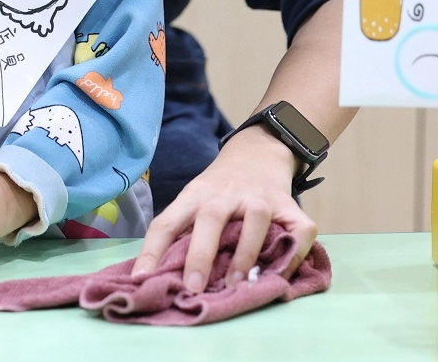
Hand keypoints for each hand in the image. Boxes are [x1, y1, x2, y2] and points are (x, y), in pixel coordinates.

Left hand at [132, 126, 315, 292]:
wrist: (258, 151)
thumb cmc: (219, 189)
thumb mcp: (194, 200)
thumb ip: (183, 232)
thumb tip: (158, 277)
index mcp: (194, 196)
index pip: (166, 222)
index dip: (151, 251)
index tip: (140, 280)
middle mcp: (226, 194)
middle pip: (210, 218)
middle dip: (199, 254)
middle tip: (192, 287)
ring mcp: (260, 198)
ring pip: (254, 221)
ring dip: (245, 254)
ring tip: (236, 285)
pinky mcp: (289, 206)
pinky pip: (297, 231)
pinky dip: (293, 254)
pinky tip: (281, 275)